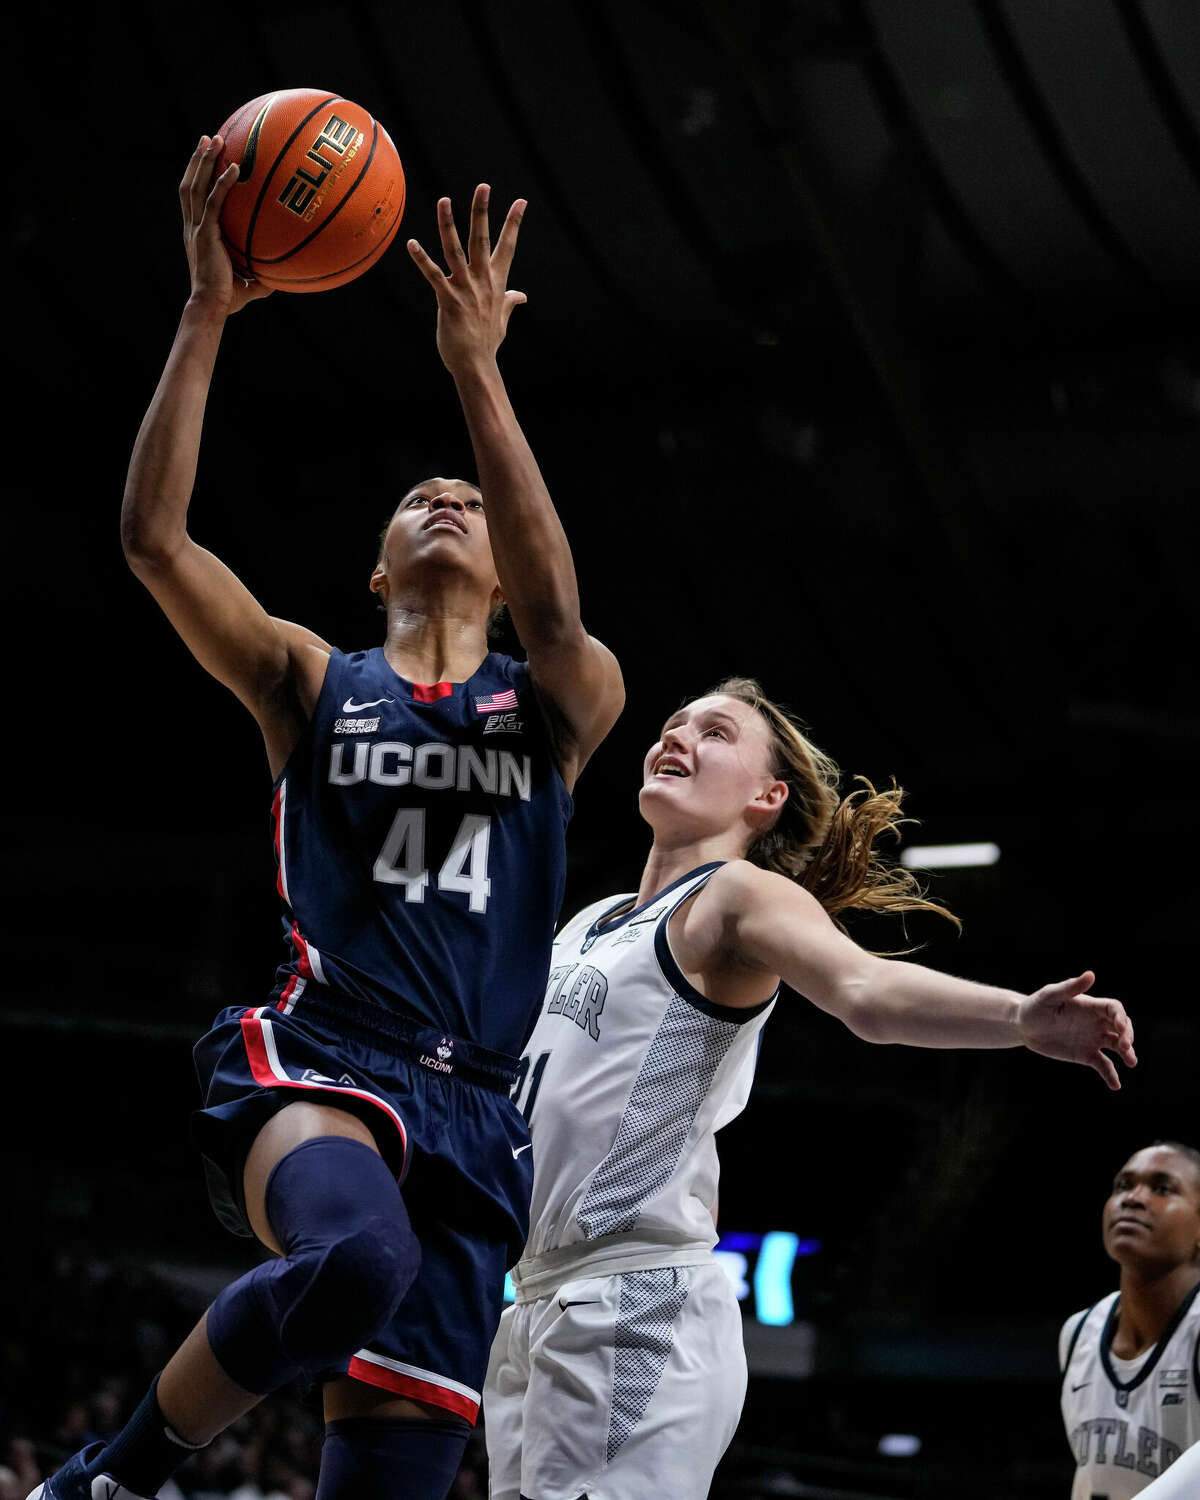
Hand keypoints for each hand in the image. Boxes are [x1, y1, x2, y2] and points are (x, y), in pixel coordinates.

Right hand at [180, 135, 272, 316]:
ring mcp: (197, 228)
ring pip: (195, 186)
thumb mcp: (247, 283)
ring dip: (204, 161)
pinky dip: (222, 182)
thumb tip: (283, 279)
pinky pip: (213, 201)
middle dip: (197, 160)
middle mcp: (193, 227)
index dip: (196, 177)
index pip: (193, 199)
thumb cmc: (227, 299)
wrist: (212, 306)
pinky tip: (234, 168)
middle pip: (190, 184)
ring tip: (213, 140)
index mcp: (197, 234)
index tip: (205, 159)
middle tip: (207, 138)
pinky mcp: (205, 233)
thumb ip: (262, 277)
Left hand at [406, 184, 526, 373]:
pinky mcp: (449, 301)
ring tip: (444, 200)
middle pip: (482, 239)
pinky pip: (433, 276)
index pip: (507, 247)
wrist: (477, 365)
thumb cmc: (487, 342)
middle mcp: (482, 282)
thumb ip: (510, 301)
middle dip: (482, 212)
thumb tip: (521, 295)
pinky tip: (411, 243)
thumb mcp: (503, 318)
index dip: (514, 223)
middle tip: (483, 186)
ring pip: (456, 250)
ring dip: (448, 225)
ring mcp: (465, 290)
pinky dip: (422, 260)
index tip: (521, 201)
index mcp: (495, 282)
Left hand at [1018, 971, 1135, 1089]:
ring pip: (1117, 1046)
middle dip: (1128, 1036)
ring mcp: (1092, 1039)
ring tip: (1131, 1062)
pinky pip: (1103, 1065)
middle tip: (1125, 1047)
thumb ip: (1070, 987)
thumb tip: (1091, 974)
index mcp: (1090, 1006)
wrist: (1023, 1026)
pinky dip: (1111, 1075)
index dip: (1121, 1017)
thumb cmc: (1035, 1006)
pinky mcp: (1085, 1054)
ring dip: (1127, 1053)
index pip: (1114, 1009)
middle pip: (1121, 1027)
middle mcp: (1095, 1022)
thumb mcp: (1050, 996)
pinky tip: (1115, 1085)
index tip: (1120, 1028)